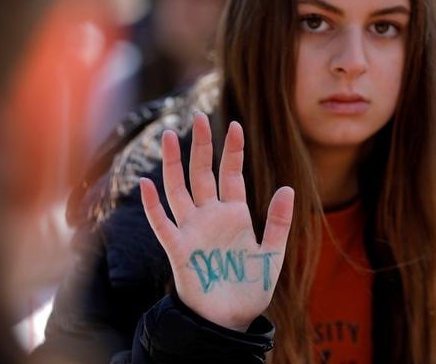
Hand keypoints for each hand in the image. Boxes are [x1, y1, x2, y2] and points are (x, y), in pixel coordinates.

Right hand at [140, 112, 293, 331]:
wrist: (230, 318)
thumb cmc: (250, 287)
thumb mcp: (272, 254)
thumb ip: (279, 222)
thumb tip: (289, 187)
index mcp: (235, 214)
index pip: (231, 174)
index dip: (232, 150)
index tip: (235, 124)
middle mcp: (210, 216)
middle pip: (202, 174)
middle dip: (201, 146)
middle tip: (198, 117)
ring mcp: (192, 230)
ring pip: (179, 190)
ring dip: (173, 165)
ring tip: (170, 136)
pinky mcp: (178, 249)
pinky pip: (162, 223)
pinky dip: (153, 205)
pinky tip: (147, 184)